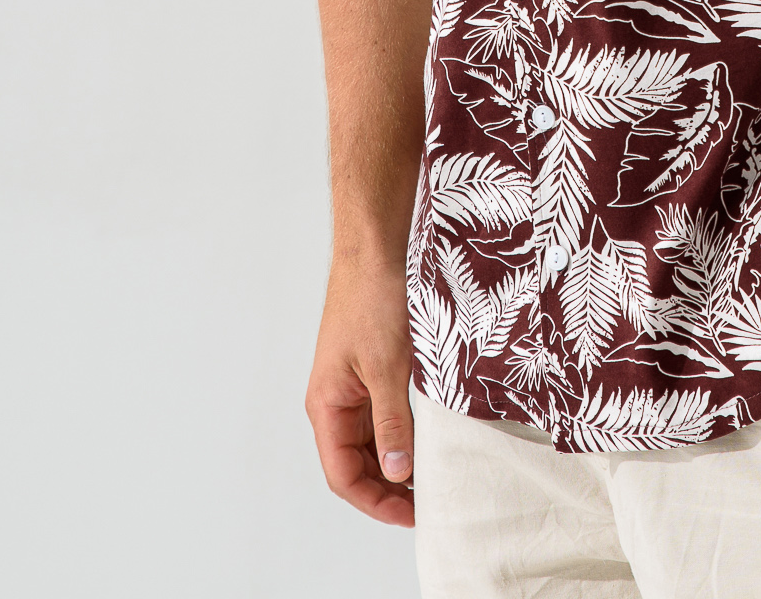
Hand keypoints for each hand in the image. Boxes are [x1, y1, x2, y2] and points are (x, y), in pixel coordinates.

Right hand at [306, 256, 416, 526]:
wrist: (377, 246)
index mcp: (327, 404)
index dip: (375, 501)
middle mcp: (336, 400)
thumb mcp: (387, 366)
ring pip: (373, 440)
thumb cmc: (372, 297)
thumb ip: (392, 421)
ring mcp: (354, 384)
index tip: (411, 514)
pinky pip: (384, 413)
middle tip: (428, 501)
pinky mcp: (373, 368)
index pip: (343, 474)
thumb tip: (398, 471)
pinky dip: (405, 430)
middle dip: (389, 487)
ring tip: (433, 476)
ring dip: (399, 460)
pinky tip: (430, 437)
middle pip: (357, 463)